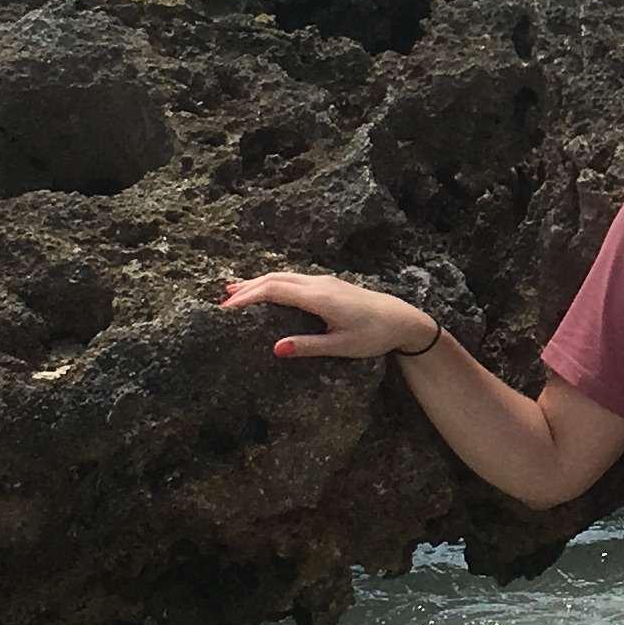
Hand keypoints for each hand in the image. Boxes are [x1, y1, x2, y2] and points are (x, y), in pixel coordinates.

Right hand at [215, 268, 431, 360]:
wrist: (401, 319)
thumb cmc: (374, 335)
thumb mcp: (341, 346)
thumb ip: (308, 346)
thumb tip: (275, 349)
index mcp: (319, 297)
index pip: (274, 291)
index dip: (247, 298)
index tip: (226, 309)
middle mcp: (318, 283)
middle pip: (274, 279)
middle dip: (246, 288)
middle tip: (222, 303)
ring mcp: (323, 281)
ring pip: (283, 276)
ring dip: (258, 283)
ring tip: (233, 292)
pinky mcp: (328, 284)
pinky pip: (292, 278)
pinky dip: (272, 283)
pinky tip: (265, 290)